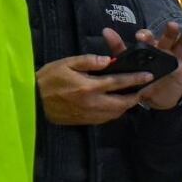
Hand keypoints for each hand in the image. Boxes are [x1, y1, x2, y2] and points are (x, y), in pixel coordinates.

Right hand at [36, 53, 153, 125]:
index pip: (118, 82)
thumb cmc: (48, 79)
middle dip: (136, 96)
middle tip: (144, 89)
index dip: (135, 79)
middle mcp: (93, 103)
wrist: (33, 102)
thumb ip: (88, 61)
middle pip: (122, 102)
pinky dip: (115, 112)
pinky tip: (116, 105)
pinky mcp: (85, 121)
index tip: (148, 75)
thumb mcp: (66, 63)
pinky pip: (106, 118)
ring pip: (116, 113)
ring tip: (133, 96)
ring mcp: (89, 115)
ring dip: (127, 105)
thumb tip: (108, 59)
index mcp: (89, 86)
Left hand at [103, 24, 181, 110]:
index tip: (141, 36)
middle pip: (168, 38)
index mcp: (150, 48)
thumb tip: (105, 30)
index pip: (148, 39)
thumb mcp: (131, 65)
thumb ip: (119, 49)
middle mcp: (165, 50)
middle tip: (172, 25)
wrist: (158, 99)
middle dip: (170, 32)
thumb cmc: (143, 77)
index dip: (146, 36)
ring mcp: (178, 58)